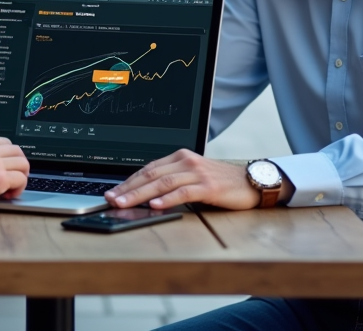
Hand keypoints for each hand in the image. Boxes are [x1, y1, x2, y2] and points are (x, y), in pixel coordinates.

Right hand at [0, 131, 29, 215]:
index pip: (4, 142)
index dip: (8, 155)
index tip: (5, 167)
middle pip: (17, 151)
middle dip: (18, 164)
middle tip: (13, 178)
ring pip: (23, 163)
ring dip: (21, 176)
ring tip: (12, 188)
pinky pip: (21, 179)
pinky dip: (19, 188)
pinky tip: (8, 195)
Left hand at [104, 149, 259, 210]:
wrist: (251, 181)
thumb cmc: (221, 182)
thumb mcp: (193, 177)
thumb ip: (173, 181)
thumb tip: (145, 196)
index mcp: (180, 157)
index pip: (148, 169)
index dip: (128, 181)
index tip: (112, 192)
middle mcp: (186, 161)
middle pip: (151, 175)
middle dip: (128, 188)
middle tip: (111, 199)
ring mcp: (198, 172)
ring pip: (163, 183)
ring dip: (140, 194)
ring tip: (125, 203)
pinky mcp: (209, 186)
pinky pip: (184, 192)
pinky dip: (168, 199)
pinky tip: (156, 205)